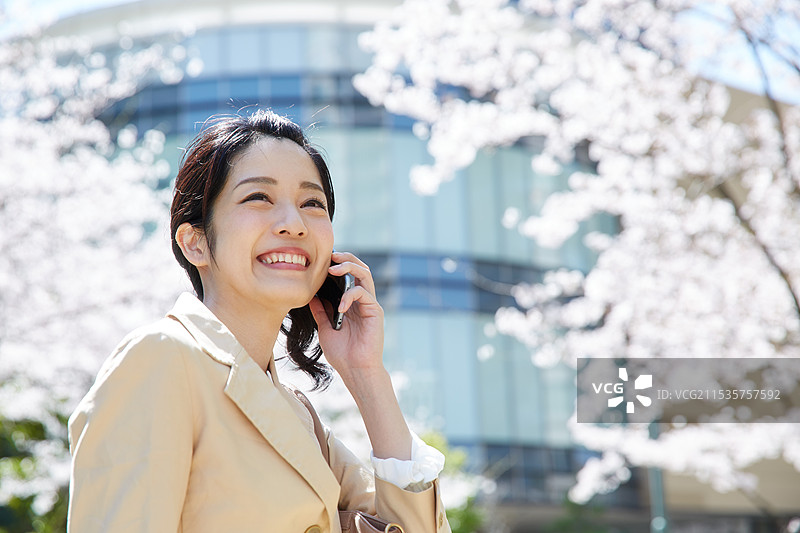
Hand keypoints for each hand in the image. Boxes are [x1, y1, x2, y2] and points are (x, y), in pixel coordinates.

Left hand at [308, 251, 384, 382]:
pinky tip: (341, 307)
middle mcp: (362, 300)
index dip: (338, 264)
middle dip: (346, 258)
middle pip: (360, 268)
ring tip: (334, 268)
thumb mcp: (325, 327)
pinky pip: (364, 293)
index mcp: (351, 302)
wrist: (355, 370)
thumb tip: (310, 294)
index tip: (321, 259)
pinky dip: (350, 295)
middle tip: (331, 255)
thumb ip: (320, 310)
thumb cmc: (342, 353)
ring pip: (365, 274)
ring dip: (350, 267)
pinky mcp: (375, 311)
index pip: (348, 275)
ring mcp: (370, 304)